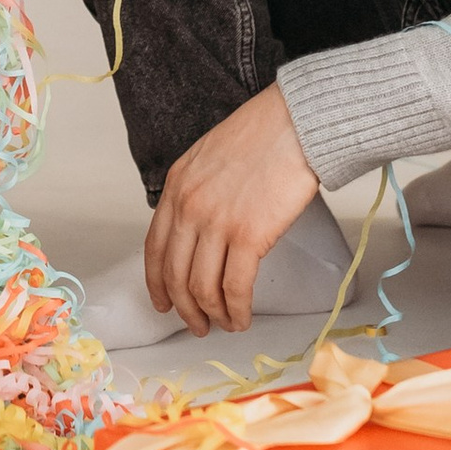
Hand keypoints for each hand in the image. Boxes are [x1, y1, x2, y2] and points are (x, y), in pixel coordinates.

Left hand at [141, 84, 320, 333]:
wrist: (296, 124)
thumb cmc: (264, 136)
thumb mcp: (209, 157)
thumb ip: (196, 192)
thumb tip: (201, 232)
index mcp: (176, 187)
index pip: (154, 248)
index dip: (157, 283)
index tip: (164, 302)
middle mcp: (188, 207)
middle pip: (175, 275)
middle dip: (186, 308)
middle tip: (197, 325)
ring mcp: (216, 223)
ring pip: (202, 287)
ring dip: (213, 314)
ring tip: (226, 325)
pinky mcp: (249, 236)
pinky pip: (235, 288)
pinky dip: (237, 310)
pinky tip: (244, 317)